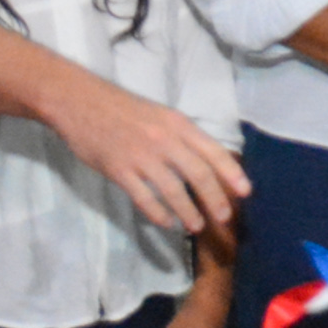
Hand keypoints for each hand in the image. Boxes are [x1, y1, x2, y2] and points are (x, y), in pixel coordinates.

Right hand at [46, 80, 249, 234]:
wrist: (81, 102)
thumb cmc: (124, 110)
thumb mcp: (161, 115)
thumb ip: (182, 137)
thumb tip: (206, 164)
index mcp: (178, 124)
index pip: (213, 151)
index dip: (231, 172)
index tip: (246, 191)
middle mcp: (165, 140)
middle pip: (198, 173)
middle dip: (215, 198)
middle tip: (224, 216)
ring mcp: (141, 156)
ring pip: (173, 190)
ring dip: (188, 211)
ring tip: (196, 226)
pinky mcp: (119, 170)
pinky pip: (144, 198)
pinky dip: (158, 214)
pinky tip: (167, 223)